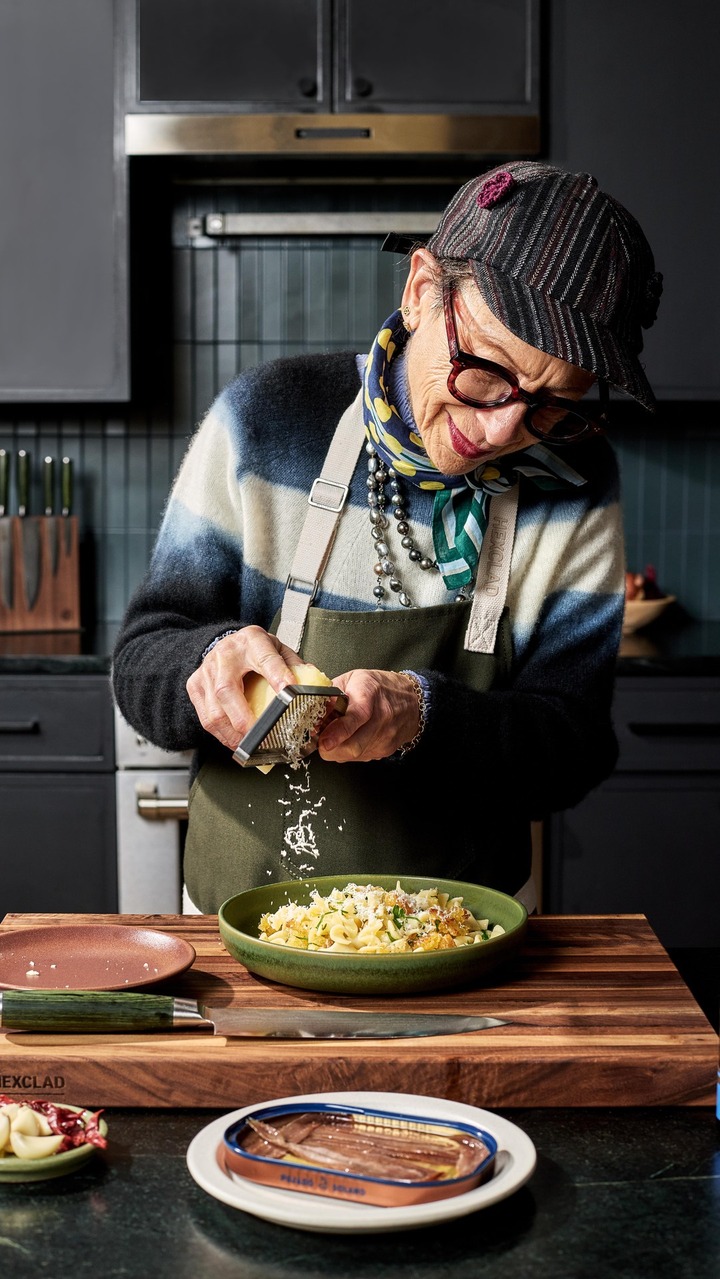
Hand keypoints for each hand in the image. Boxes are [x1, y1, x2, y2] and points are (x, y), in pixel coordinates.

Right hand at [186, 626, 300, 749]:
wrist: (225, 641)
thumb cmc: (255, 649)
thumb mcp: (278, 648)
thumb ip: (294, 667)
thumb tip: (313, 691)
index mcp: (251, 642)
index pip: (265, 658)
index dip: (277, 676)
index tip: (288, 692)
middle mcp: (224, 655)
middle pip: (227, 689)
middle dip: (243, 719)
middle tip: (260, 737)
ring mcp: (206, 672)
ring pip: (213, 710)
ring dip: (231, 734)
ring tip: (249, 746)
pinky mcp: (195, 686)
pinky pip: (205, 718)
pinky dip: (221, 735)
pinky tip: (235, 741)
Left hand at [316, 669, 421, 762]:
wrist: (411, 700)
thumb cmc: (379, 687)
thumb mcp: (352, 679)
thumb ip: (331, 695)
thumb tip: (313, 711)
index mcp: (369, 694)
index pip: (356, 717)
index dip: (338, 731)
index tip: (323, 741)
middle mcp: (381, 717)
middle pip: (353, 745)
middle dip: (330, 748)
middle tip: (320, 740)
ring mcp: (385, 736)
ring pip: (354, 755)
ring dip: (338, 750)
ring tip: (336, 736)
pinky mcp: (386, 750)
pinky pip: (360, 758)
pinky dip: (349, 752)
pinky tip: (350, 739)